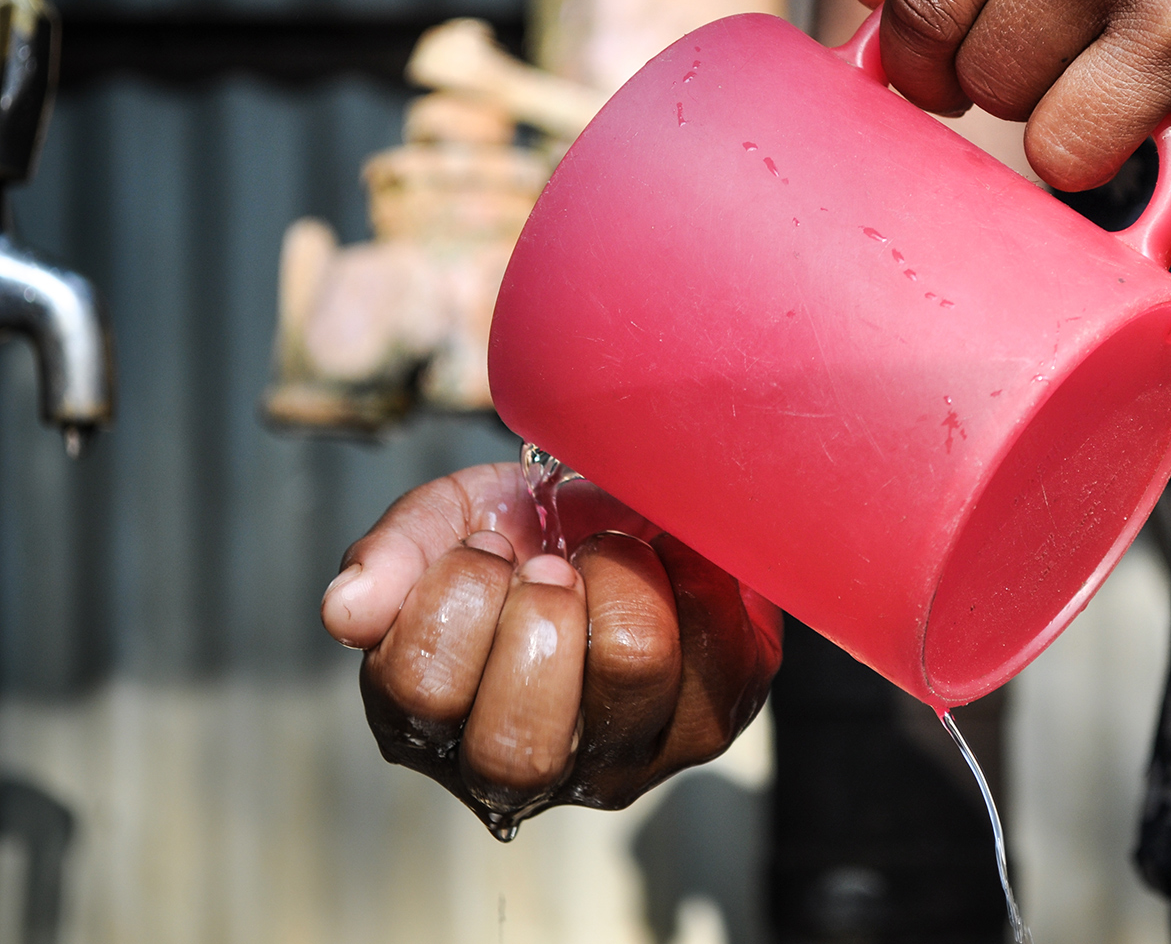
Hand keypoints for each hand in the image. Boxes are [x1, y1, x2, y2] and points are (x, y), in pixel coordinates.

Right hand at [320, 464, 781, 833]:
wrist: (631, 510)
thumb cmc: (529, 531)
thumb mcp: (450, 520)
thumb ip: (393, 555)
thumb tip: (346, 611)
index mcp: (438, 725)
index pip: (422, 696)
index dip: (457, 596)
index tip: (486, 545)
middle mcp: (530, 769)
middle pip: (518, 751)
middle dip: (537, 621)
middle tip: (551, 563)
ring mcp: (627, 757)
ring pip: (630, 678)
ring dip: (620, 584)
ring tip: (611, 553)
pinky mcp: (710, 719)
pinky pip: (716, 650)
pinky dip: (691, 577)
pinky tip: (669, 564)